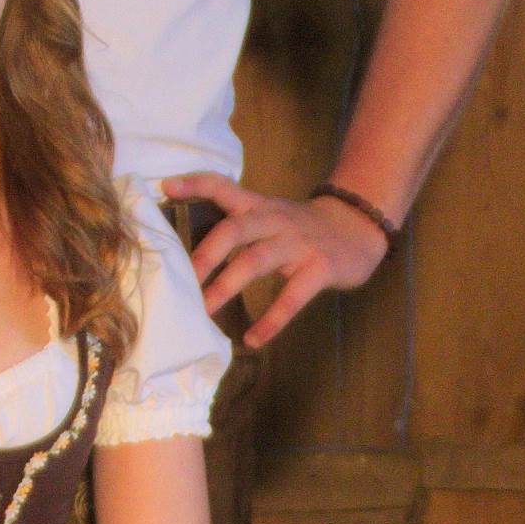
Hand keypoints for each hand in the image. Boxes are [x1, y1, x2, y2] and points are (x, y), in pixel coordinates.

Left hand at [164, 171, 389, 349]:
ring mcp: (298, 244)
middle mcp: (274, 220)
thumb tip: (190, 251)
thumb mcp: (270, 216)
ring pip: (256, 260)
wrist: (359, 227)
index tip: (165, 186)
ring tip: (204, 311)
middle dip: (205, 254)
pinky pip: (292, 297)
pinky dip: (271, 320)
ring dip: (226, 286)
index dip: (195, 184)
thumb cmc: (302, 229)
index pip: (223, 187)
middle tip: (180, 281)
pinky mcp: (319, 268)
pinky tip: (252, 339)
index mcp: (258, 207)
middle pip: (234, 229)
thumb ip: (237, 224)